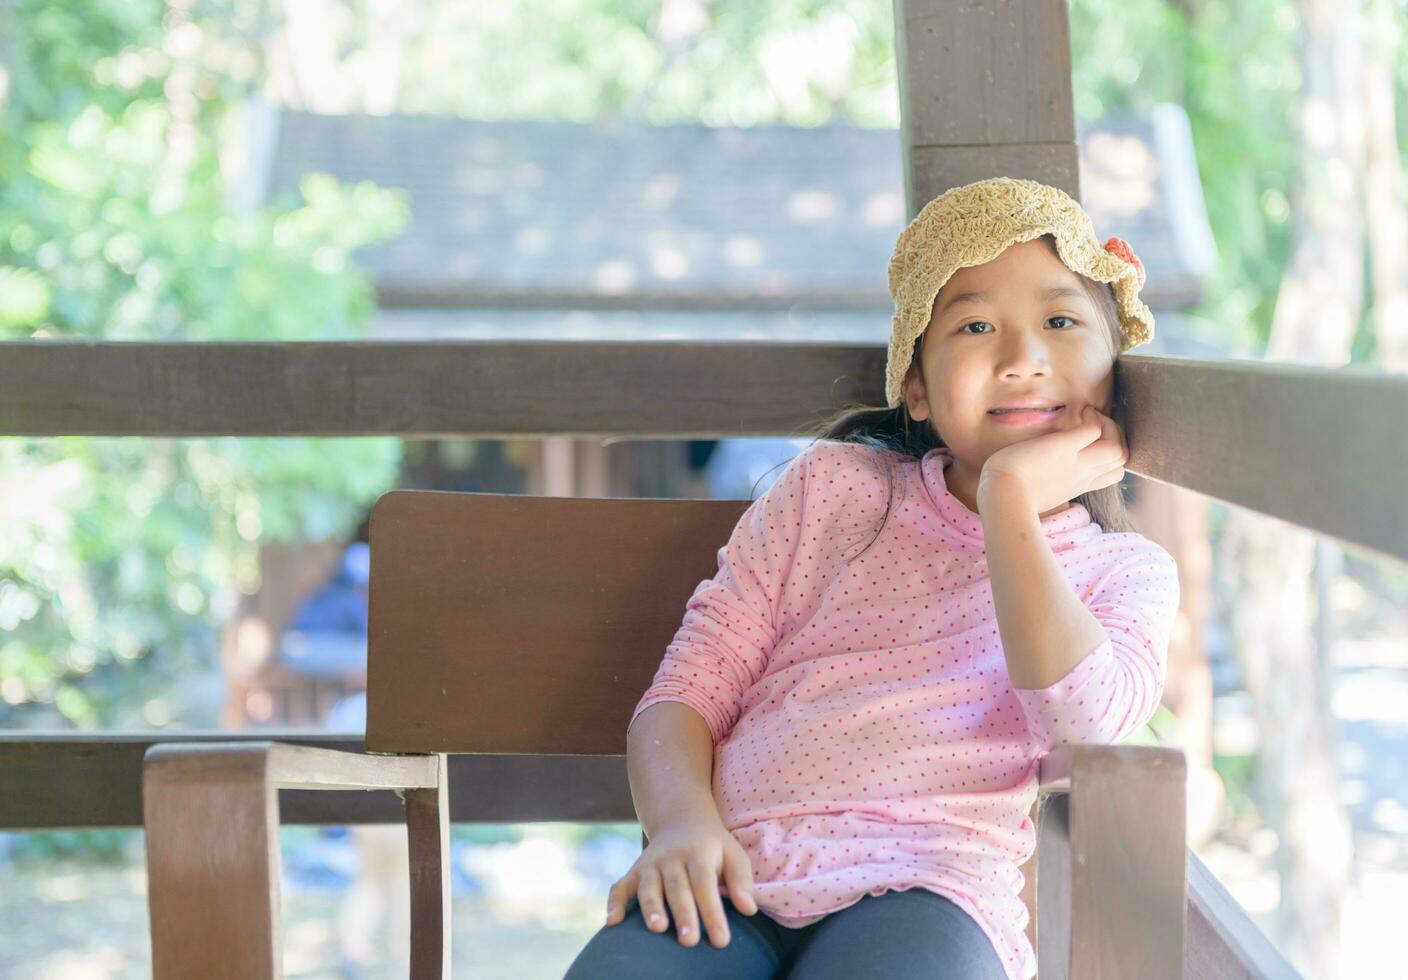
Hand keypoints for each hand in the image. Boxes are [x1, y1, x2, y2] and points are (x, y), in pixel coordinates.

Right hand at [604, 814, 757, 948]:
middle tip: (689, 941)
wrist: (681, 820)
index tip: (721, 940)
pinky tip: (612, 922)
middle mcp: (672, 857)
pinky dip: (614, 902)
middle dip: (683, 914)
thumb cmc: (713, 847)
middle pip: (677, 887)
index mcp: (699, 852)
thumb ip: (741, 880)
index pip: (705, 883)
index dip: (712, 911)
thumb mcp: (733, 854)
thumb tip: (749, 909)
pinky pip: (620, 886)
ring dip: (651, 907)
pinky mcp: (634, 871)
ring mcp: (650, 864)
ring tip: (657, 928)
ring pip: (648, 886)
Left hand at [978, 404, 1128, 514]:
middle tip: (1095, 424)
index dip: (1111, 456)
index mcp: (1076, 485)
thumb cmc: (1008, 494)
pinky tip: (1081, 411)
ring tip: (1090, 417)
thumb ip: (1047, 479)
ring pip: (1117, 449)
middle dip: (1116, 437)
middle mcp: (1082, 475)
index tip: (1092, 442)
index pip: (1112, 473)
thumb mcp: (1037, 489)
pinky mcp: (1064, 448)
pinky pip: (1094, 430)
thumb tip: (1037, 471)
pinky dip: (1093, 417)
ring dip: (1110, 427)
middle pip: (1121, 460)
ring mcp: (1076, 463)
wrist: (1001, 498)